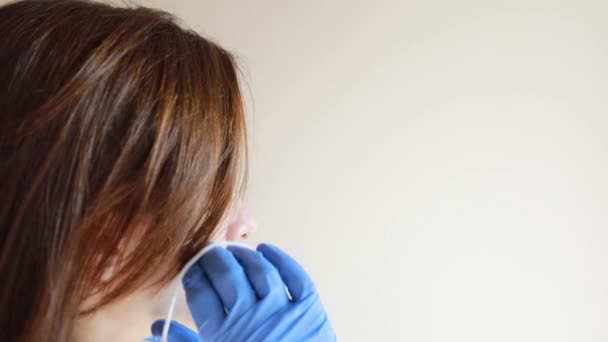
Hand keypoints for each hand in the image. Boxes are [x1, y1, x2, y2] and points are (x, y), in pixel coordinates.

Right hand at [150, 243, 335, 340]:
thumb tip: (151, 332)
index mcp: (222, 334)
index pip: (201, 292)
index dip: (193, 274)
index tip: (191, 267)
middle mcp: (250, 315)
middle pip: (227, 274)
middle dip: (213, 259)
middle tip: (208, 253)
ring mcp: (281, 310)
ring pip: (259, 269)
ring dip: (243, 256)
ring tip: (234, 252)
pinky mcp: (309, 309)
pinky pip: (295, 275)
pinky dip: (281, 259)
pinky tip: (266, 250)